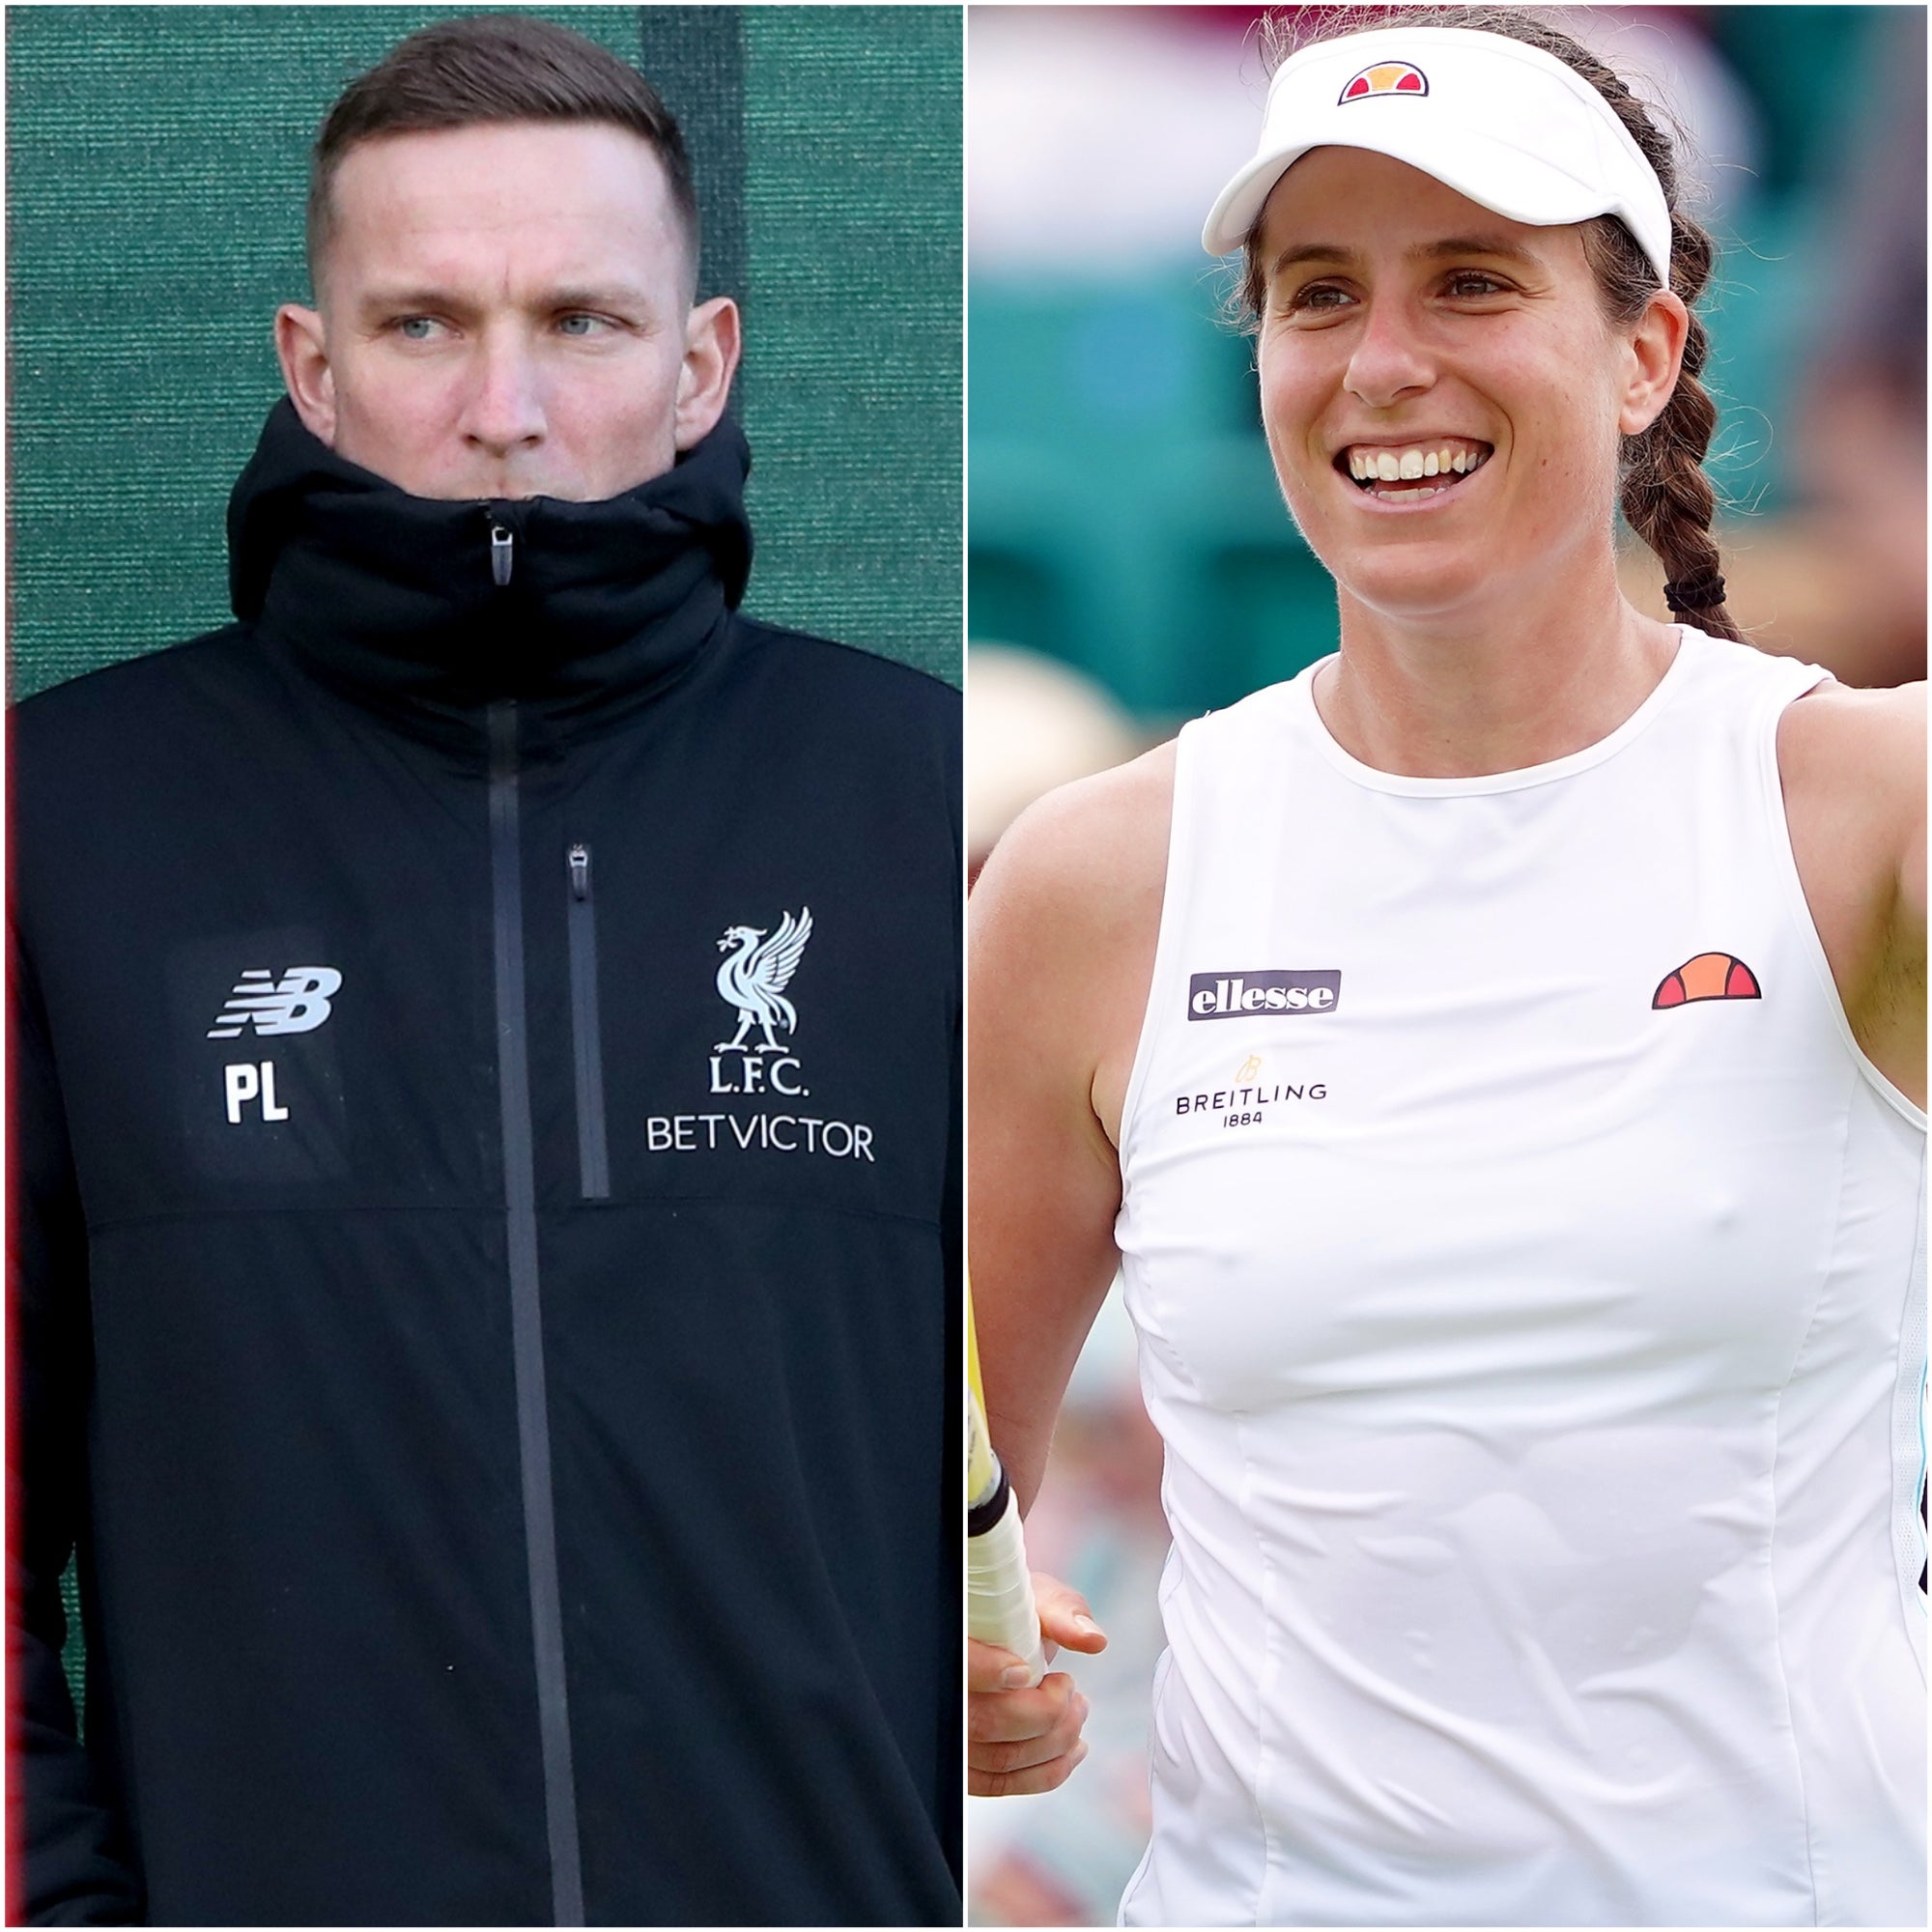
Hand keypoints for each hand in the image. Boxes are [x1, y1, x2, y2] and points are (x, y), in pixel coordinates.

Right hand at [967, 1573, 1107, 1796]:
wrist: (996, 1634)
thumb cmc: (1013, 1613)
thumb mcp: (1034, 1598)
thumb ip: (1062, 1613)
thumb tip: (1093, 1639)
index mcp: (950, 1642)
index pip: (958, 1665)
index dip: (992, 1672)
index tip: (1029, 1670)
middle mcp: (940, 1695)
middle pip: (985, 1723)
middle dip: (1046, 1712)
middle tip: (1070, 1687)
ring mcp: (948, 1738)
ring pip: (1000, 1759)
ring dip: (1055, 1742)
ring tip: (1078, 1710)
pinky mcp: (966, 1767)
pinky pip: (1002, 1784)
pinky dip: (1047, 1772)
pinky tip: (1072, 1748)